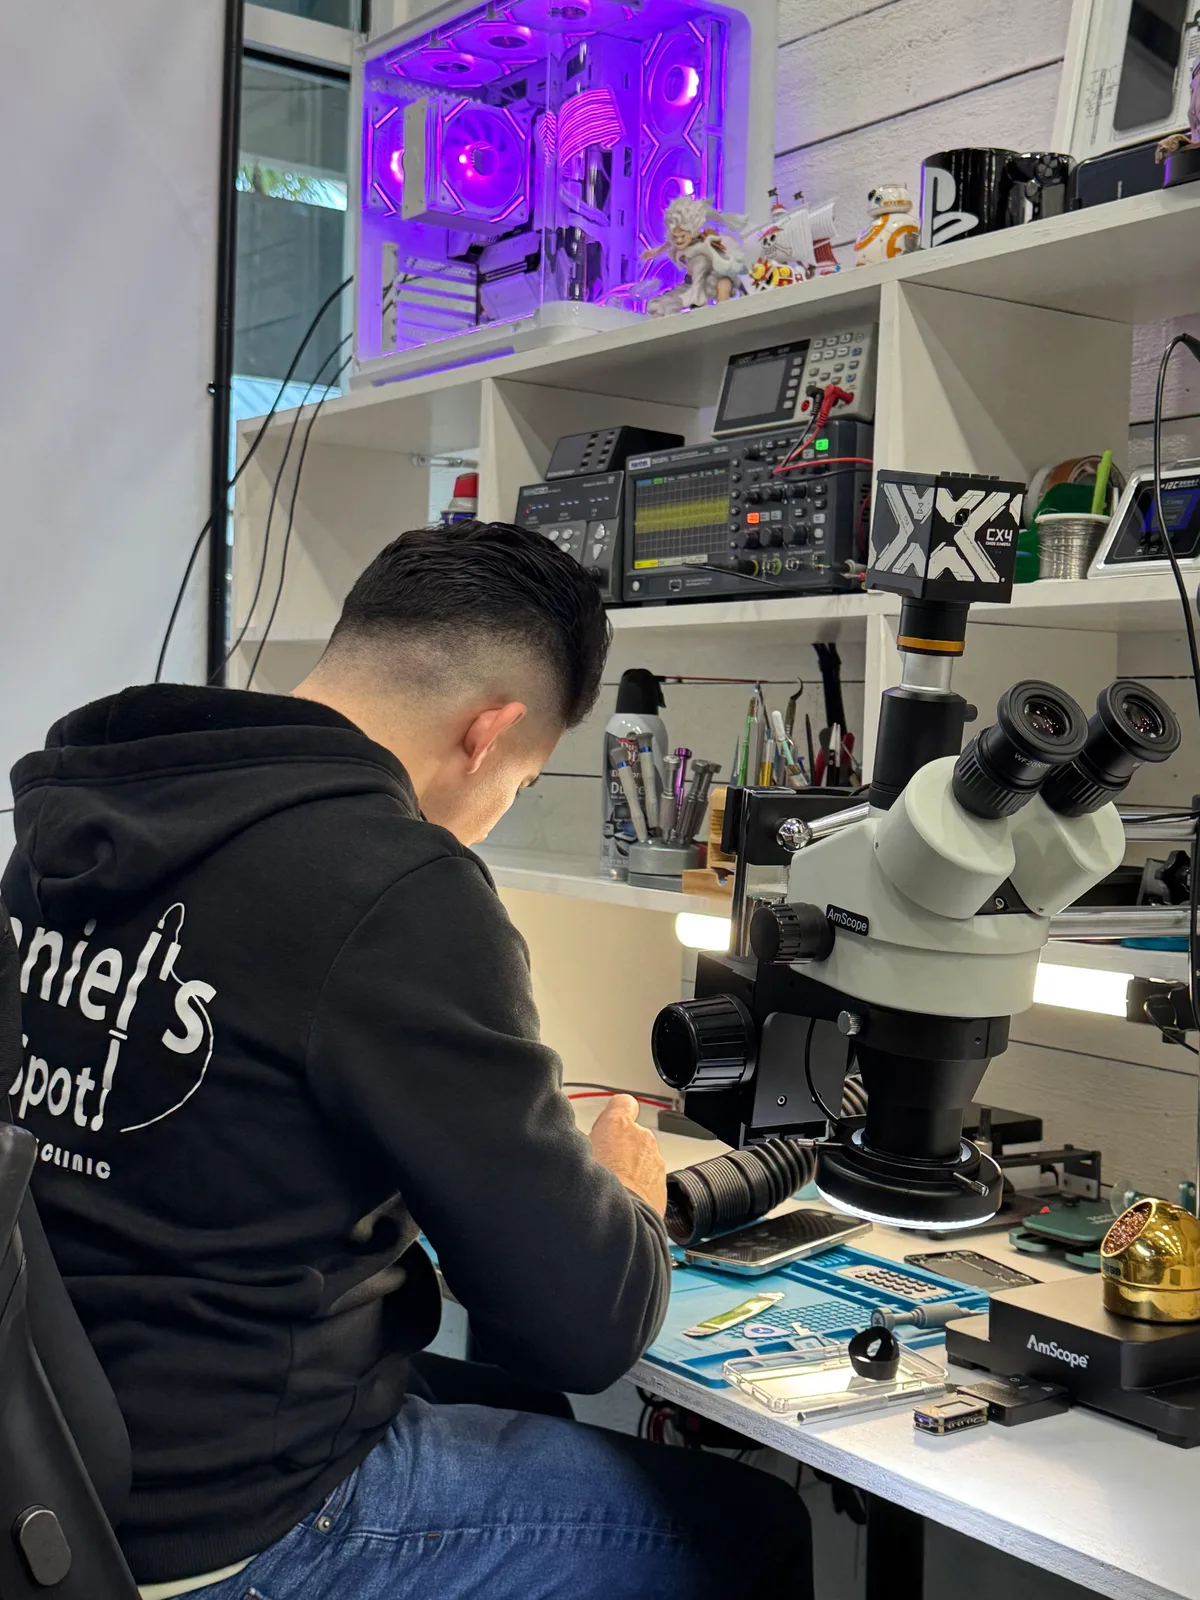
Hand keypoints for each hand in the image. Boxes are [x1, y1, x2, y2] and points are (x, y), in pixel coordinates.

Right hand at [589, 1095, 666, 1216]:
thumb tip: (580, 1143)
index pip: (624, 1102)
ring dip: (632, 1168)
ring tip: (615, 1186)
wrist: (620, 1221)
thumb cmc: (597, 1190)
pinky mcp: (663, 1183)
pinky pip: (651, 1179)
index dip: (617, 1112)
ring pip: (643, 1158)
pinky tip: (626, 1198)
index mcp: (618, 1125)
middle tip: (605, 1164)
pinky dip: (641, 1186)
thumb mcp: (579, 1155)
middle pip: (633, 1134)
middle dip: (622, 1146)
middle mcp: (642, 1138)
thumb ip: (587, 1142)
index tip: (609, 1123)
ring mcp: (655, 1160)